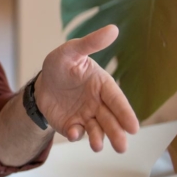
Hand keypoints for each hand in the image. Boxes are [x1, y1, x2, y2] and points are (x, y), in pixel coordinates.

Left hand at [36, 25, 139, 152]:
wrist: (42, 83)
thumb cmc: (60, 64)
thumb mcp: (71, 51)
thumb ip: (90, 43)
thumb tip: (113, 29)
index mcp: (102, 85)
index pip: (116, 100)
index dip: (125, 113)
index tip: (134, 127)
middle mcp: (98, 103)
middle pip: (110, 119)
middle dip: (117, 133)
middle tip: (122, 147)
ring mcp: (87, 116)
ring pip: (97, 130)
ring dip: (99, 138)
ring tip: (97, 147)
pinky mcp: (73, 125)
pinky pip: (77, 132)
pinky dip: (77, 135)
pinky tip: (74, 133)